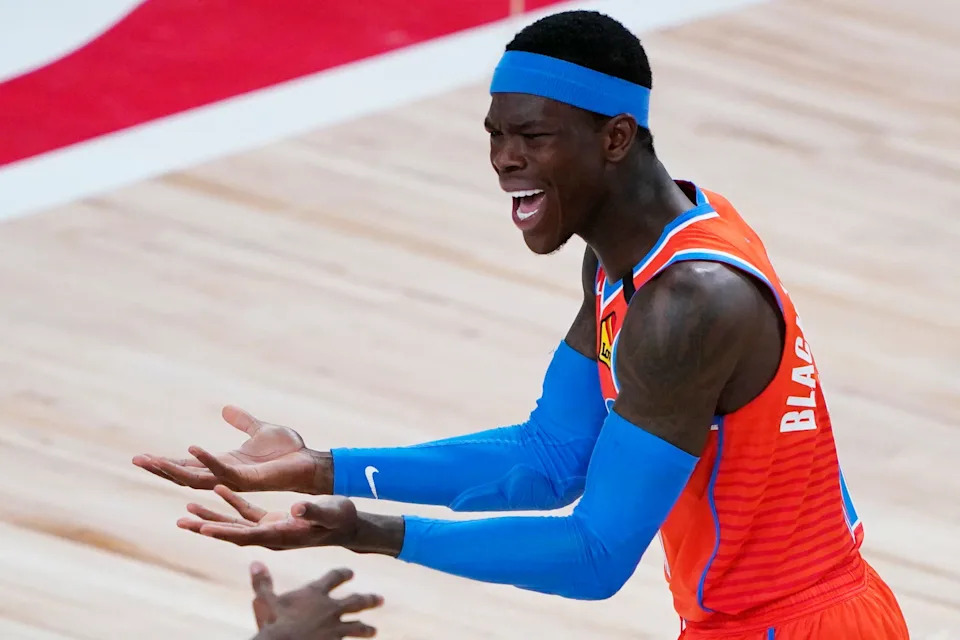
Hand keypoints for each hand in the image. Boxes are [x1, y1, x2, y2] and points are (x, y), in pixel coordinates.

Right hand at [132, 405, 331, 493]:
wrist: (310, 461)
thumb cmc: (288, 450)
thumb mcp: (259, 430)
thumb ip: (242, 422)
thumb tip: (225, 409)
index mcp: (225, 463)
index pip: (188, 465)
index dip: (166, 462)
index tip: (142, 457)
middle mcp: (225, 474)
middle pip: (185, 474)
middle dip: (160, 468)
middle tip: (136, 460)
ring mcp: (235, 478)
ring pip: (197, 478)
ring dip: (173, 468)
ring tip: (151, 459)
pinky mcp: (249, 478)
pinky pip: (223, 470)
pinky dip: (207, 459)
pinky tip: (193, 447)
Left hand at [178, 485, 357, 549]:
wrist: (347, 525)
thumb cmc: (341, 519)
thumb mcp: (331, 512)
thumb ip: (314, 510)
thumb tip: (297, 506)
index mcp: (282, 536)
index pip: (247, 536)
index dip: (225, 532)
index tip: (204, 528)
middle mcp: (270, 537)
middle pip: (232, 534)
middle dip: (206, 528)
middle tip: (181, 522)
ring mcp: (269, 530)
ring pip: (233, 526)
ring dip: (211, 518)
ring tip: (187, 511)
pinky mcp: (270, 522)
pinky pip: (245, 513)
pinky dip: (230, 503)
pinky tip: (217, 490)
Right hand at [249, 562, 382, 639]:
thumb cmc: (272, 623)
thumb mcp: (264, 601)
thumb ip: (262, 582)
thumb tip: (255, 562)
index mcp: (315, 593)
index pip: (335, 577)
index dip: (343, 574)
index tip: (350, 573)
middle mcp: (330, 608)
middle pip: (356, 601)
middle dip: (368, 599)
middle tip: (379, 599)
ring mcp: (335, 628)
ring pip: (357, 626)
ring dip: (366, 628)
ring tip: (373, 630)